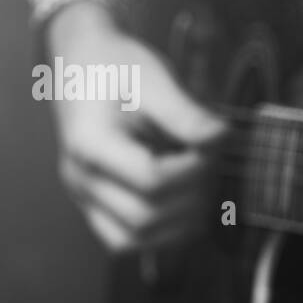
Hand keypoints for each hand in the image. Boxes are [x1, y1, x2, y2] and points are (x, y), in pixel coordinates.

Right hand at [46, 2, 226, 251]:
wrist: (84, 62)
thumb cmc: (117, 66)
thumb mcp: (155, 79)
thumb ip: (186, 114)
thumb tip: (222, 138)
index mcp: (89, 145)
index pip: (151, 180)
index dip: (193, 170)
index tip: (210, 145)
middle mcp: (80, 179)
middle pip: (145, 217)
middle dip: (190, 197)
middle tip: (209, 163)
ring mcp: (84, 197)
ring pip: (136, 239)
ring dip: (179, 221)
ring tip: (197, 183)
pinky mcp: (95, 205)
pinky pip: (127, 240)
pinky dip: (160, 232)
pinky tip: (182, 202)